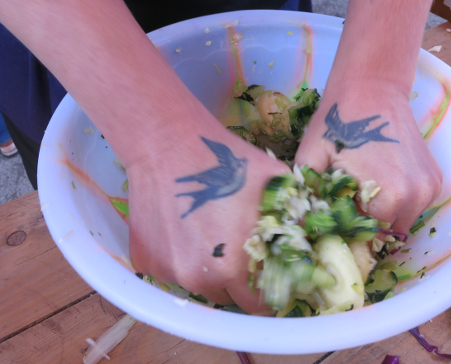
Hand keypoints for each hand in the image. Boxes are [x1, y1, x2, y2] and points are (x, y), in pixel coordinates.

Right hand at [124, 117, 288, 313]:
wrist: (167, 145)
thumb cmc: (225, 162)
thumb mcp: (274, 182)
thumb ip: (293, 216)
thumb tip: (306, 240)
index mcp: (233, 268)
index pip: (258, 305)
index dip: (267, 292)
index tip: (267, 276)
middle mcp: (198, 279)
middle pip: (227, 297)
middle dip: (237, 282)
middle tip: (238, 252)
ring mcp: (167, 272)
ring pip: (198, 286)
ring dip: (207, 271)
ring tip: (209, 237)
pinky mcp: (145, 261)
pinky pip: (170, 272)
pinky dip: (180, 259)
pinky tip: (183, 230)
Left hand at [295, 82, 441, 233]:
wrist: (372, 88)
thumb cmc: (338, 121)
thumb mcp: (311, 157)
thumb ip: (306, 193)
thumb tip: (298, 226)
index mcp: (390, 197)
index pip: (367, 238)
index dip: (347, 231)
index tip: (333, 218)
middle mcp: (417, 197)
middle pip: (386, 233)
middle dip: (365, 225)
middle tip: (345, 202)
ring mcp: (429, 188)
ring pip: (401, 221)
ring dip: (381, 214)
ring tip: (361, 188)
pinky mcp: (434, 179)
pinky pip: (413, 205)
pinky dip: (396, 201)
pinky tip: (377, 180)